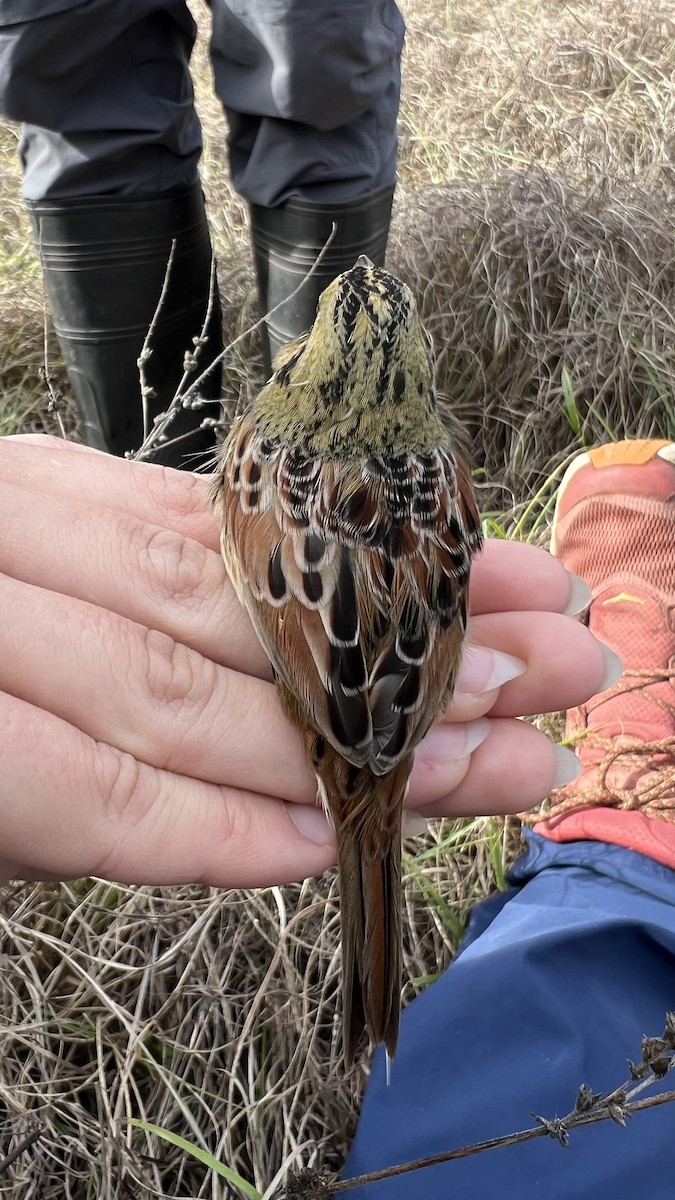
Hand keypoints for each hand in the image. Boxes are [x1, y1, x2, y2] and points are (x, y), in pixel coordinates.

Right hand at [0, 436, 614, 886]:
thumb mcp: (64, 586)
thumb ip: (170, 602)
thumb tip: (333, 666)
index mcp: (52, 498)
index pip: (264, 538)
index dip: (402, 573)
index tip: (529, 595)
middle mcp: (12, 541)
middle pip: (249, 608)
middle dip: (417, 652)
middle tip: (561, 673)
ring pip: (175, 691)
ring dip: (350, 740)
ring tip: (498, 762)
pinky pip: (72, 791)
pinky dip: (196, 825)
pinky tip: (316, 846)